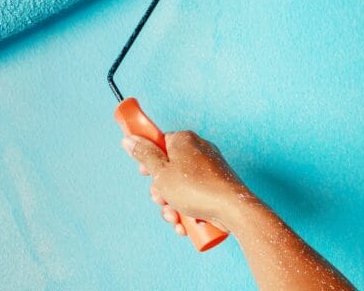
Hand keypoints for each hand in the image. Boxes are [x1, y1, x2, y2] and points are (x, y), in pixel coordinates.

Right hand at [121, 131, 250, 234]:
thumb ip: (144, 155)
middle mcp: (198, 150)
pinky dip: (187, 210)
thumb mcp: (161, 172)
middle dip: (160, 190)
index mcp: (184, 140)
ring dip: (172, 205)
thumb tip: (129, 139)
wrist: (234, 210)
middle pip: (168, 168)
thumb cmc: (196, 188)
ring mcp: (209, 169)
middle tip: (161, 200)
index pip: (160, 143)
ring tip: (175, 217)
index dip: (148, 160)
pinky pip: (195, 196)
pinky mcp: (217, 186)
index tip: (144, 174)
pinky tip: (186, 224)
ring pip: (180, 186)